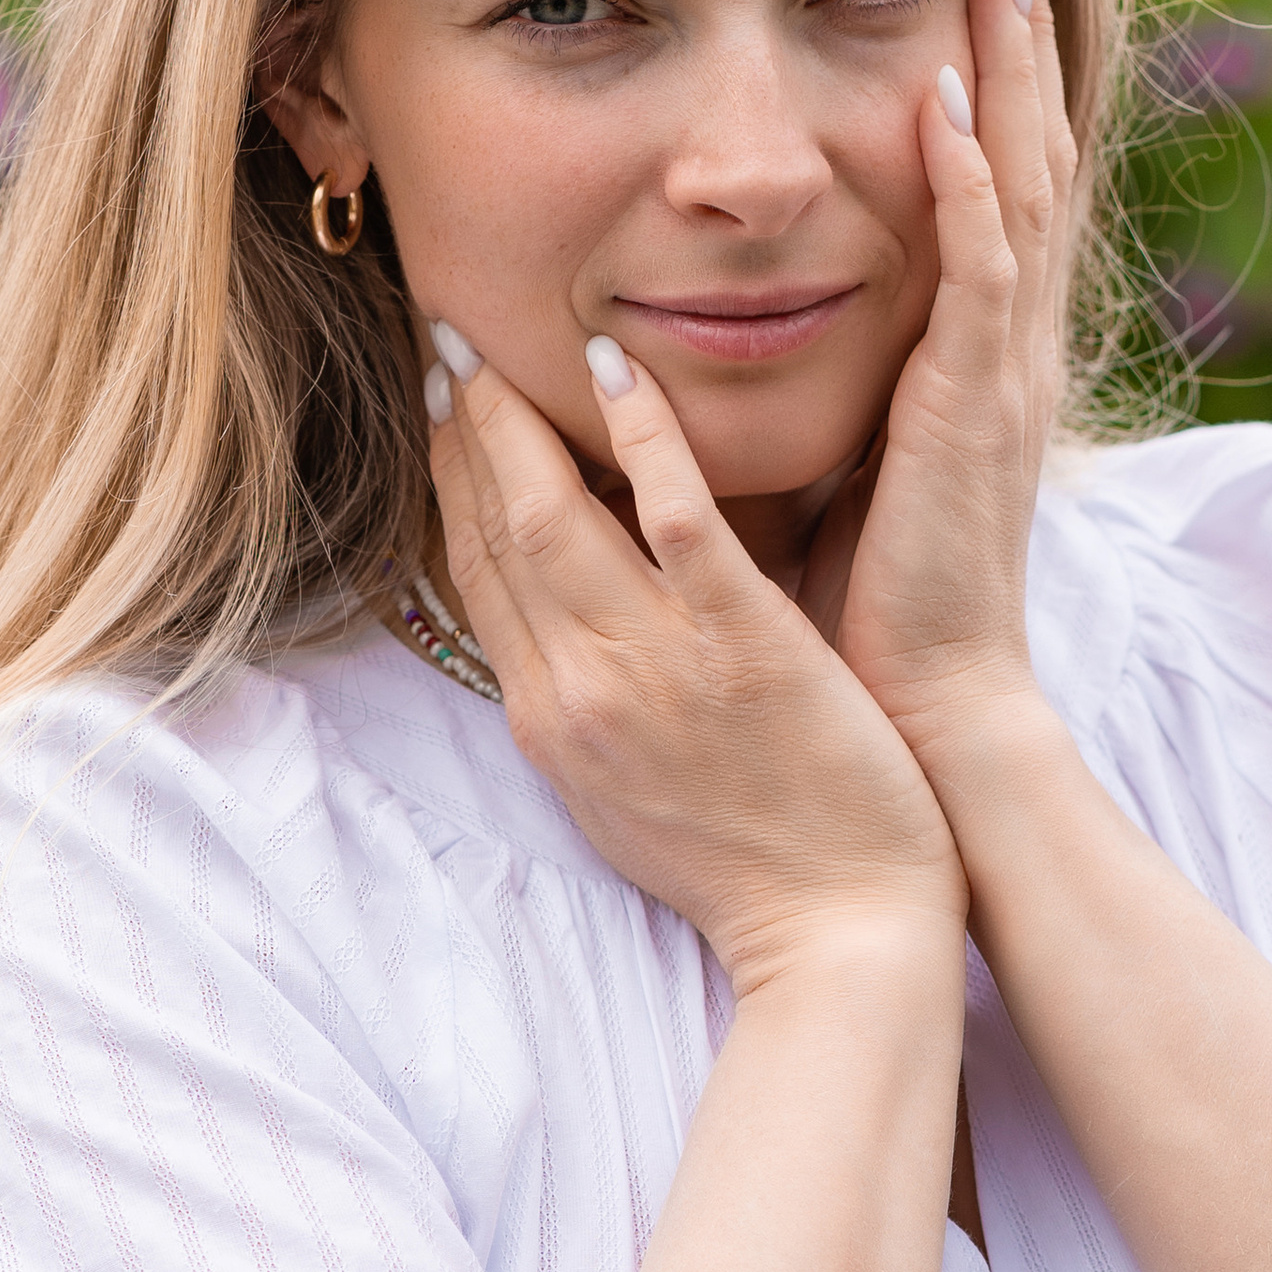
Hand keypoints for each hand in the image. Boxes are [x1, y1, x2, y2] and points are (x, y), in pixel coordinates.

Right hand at [427, 331, 964, 986]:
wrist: (835, 936)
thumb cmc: (747, 865)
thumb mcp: (619, 794)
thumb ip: (578, 704)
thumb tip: (548, 631)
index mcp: (549, 720)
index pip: (474, 576)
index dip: (446, 481)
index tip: (436, 405)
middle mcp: (578, 689)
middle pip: (494, 534)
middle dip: (459, 428)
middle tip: (439, 334)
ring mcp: (654, 666)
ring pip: (554, 520)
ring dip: (514, 419)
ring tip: (494, 338)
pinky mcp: (742, 647)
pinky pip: (678, 525)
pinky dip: (643, 443)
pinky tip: (618, 371)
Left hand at [799, 0, 1074, 788]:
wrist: (924, 719)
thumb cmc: (867, 606)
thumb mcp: (838, 454)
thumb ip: (815, 374)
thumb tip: (729, 310)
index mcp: (975, 357)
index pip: (997, 183)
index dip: (990, 75)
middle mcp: (1005, 350)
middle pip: (1029, 152)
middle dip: (1017, 34)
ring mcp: (1000, 377)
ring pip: (1023, 188)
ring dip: (1010, 72)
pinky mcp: (973, 416)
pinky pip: (982, 277)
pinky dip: (973, 186)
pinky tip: (951, 109)